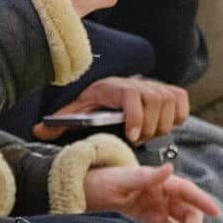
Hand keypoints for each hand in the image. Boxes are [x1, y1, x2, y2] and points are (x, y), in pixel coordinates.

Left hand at [49, 76, 189, 142]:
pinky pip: (183, 106)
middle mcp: (141, 84)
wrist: (113, 85)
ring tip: (146, 132)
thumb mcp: (77, 109)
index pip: (133, 96)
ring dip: (161, 126)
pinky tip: (162, 122)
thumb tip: (39, 129)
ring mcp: (158, 87)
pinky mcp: (172, 91)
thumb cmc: (96, 100)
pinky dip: (178, 117)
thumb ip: (61, 121)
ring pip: (171, 109)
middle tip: (135, 138)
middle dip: (148, 129)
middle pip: (156, 106)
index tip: (132, 137)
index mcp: (117, 87)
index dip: (136, 118)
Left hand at [82, 163, 220, 222]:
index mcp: (159, 184)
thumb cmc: (99, 182)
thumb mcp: (121, 179)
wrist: (78, 194)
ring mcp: (155, 214)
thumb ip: (146, 177)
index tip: (215, 212)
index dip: (203, 200)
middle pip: (188, 212)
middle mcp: (161, 199)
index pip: (187, 191)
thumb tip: (170, 169)